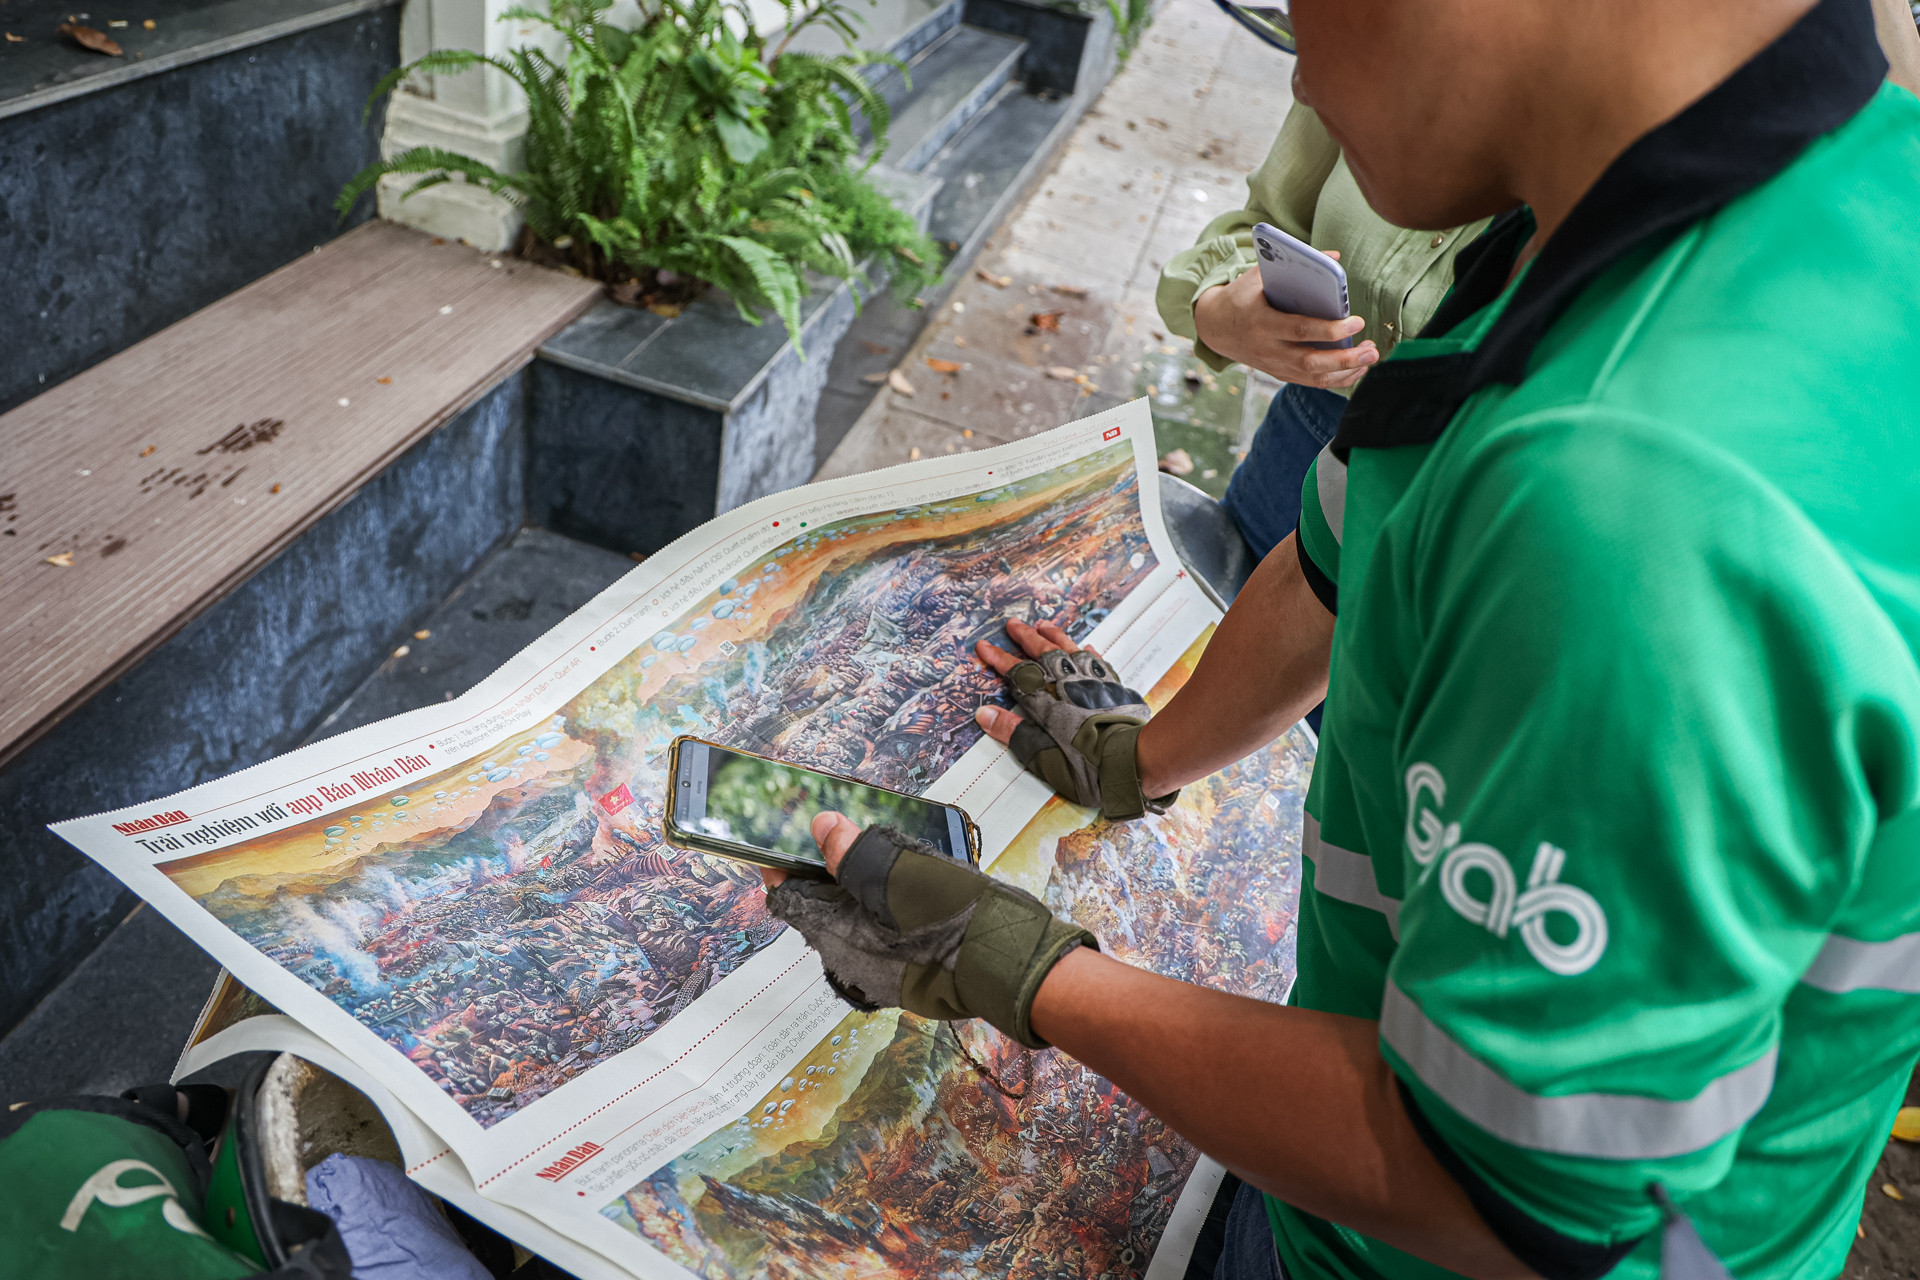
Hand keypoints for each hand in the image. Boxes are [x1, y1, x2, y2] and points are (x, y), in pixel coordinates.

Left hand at [763, 814, 1095, 1047]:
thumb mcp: (895, 871)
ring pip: (852, 920)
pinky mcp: (906, 973)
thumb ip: (851, 851)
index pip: (787, 897)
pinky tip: (907, 885)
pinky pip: (881, 935)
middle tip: (843, 834)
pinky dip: (884, 908)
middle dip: (825, 871)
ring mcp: (877, 972)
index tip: (788, 834)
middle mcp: (848, 960)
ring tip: (879, 854)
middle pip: (819, 908)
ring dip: (858, 888)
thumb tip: (820, 827)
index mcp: (833, 936)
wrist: (1006, 961)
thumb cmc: (949, 917)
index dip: (785, 862)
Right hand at [971, 619, 1175, 819]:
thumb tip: (984, 714)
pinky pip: (1098, 662)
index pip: (1017, 674)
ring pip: (1071, 650)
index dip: (998, 659)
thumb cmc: (1087, 767)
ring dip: (1055, 636)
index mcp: (1047, 702)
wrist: (1134, 761)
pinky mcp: (1114, 687)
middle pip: (1044, 653)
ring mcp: (1093, 682)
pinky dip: (1088, 653)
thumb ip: (1014, 734)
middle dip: (1025, 637)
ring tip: (1043, 625)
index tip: (983, 646)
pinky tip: (1086, 648)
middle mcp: (1069, 684)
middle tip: (1012, 624)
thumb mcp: (1043, 758)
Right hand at [1192, 256, 1377, 388]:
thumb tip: (1334, 258)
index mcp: (1261, 322)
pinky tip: (1356, 368)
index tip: (1356, 321)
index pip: (1299, 330)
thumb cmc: (1242, 296)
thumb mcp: (1258, 276)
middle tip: (1372, 348)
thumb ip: (1294, 266)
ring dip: (1346, 370)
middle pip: (1310, 362)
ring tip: (1371, 356)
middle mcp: (1267, 350)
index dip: (1330, 329)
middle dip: (1344, 358)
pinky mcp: (1280, 374)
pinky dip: (1337, 379)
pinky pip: (1312, 382)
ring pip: (1314, 377)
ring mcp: (1274, 366)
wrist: (1215, 327)